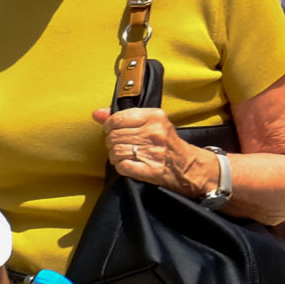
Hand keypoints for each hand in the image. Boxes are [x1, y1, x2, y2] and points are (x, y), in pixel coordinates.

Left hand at [91, 106, 207, 192]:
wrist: (187, 165)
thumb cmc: (167, 143)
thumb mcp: (151, 122)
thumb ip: (123, 117)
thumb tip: (97, 113)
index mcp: (155, 117)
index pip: (117, 119)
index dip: (109, 126)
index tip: (113, 130)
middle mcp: (154, 133)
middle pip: (114, 136)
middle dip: (112, 143)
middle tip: (121, 144)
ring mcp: (152, 152)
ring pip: (116, 151)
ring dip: (116, 156)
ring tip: (125, 155)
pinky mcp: (150, 169)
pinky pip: (122, 166)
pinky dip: (121, 166)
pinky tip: (128, 164)